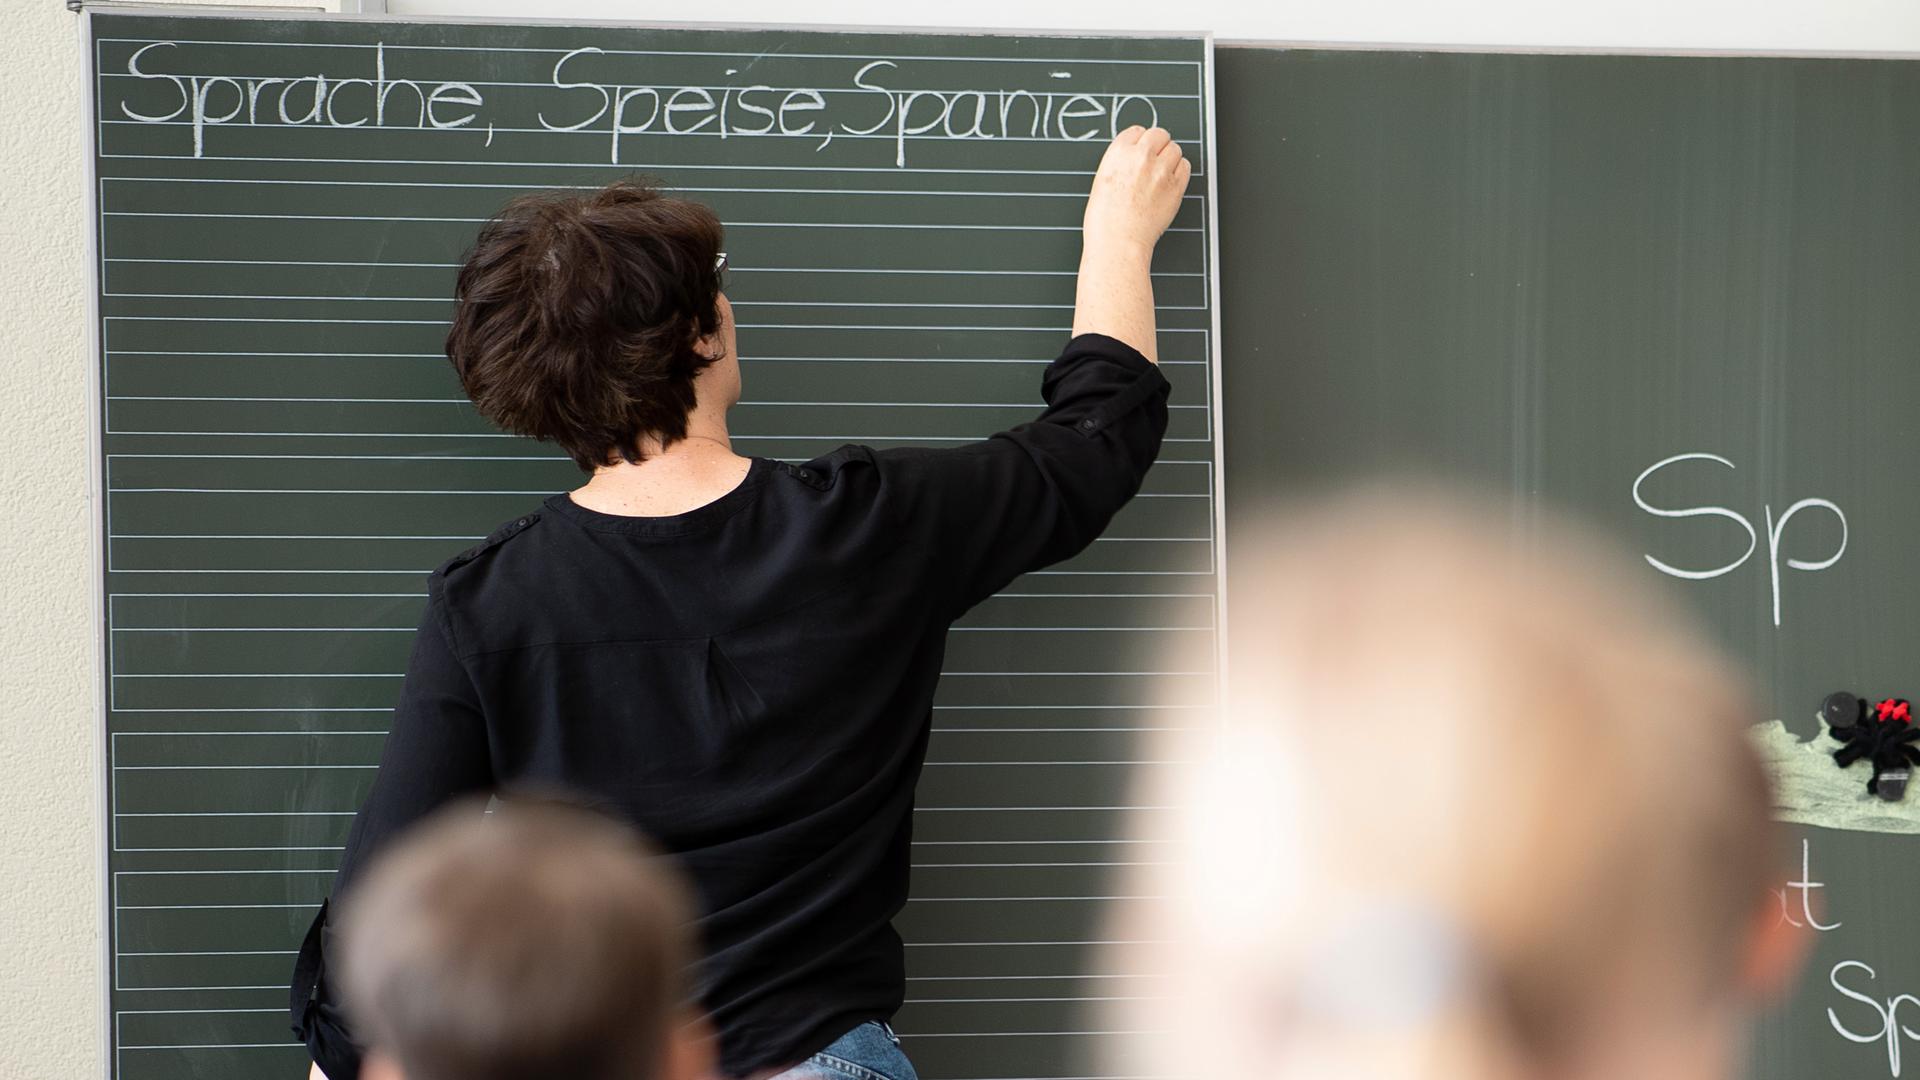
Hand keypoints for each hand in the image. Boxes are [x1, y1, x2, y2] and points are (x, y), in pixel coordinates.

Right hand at [1082, 126, 1190, 256]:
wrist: (1118, 240)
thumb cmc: (1105, 219)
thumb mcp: (1102, 180)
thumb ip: (1121, 162)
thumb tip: (1135, 155)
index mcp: (1118, 153)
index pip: (1137, 131)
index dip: (1140, 142)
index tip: (1141, 151)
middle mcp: (1140, 157)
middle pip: (1160, 134)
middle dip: (1158, 145)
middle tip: (1154, 160)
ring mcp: (1160, 171)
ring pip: (1175, 149)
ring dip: (1170, 158)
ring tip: (1161, 175)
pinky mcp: (1175, 186)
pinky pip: (1185, 167)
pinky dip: (1180, 172)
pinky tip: (1169, 183)